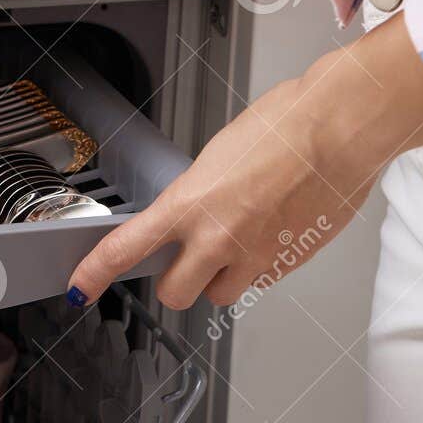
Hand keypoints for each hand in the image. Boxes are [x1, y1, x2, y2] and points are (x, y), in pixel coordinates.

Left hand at [66, 78, 370, 309]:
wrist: (342, 129)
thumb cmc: (288, 126)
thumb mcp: (220, 155)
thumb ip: (199, 195)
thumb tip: (196, 215)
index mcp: (191, 203)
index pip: (128, 249)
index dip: (96, 273)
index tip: (80, 287)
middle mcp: (219, 238)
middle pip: (176, 294)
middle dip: (177, 281)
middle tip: (186, 260)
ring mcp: (256, 257)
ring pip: (221, 295)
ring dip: (222, 279)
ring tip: (239, 241)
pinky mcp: (290, 264)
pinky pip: (262, 280)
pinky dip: (261, 265)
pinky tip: (274, 231)